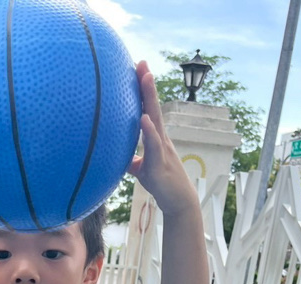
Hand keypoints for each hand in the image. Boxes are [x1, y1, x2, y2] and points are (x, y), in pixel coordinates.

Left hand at [128, 62, 198, 217]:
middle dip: (147, 84)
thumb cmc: (162, 184)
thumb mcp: (144, 170)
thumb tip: (122, 158)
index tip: (136, 68)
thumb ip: (133, 160)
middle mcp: (160, 139)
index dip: (143, 90)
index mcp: (156, 138)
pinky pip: (154, 146)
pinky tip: (143, 118)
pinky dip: (148, 131)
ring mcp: (162, 150)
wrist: (179, 203)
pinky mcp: (160, 165)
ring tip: (145, 78)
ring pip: (155, 120)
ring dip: (150, 99)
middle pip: (153, 107)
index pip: (148, 109)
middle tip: (141, 62)